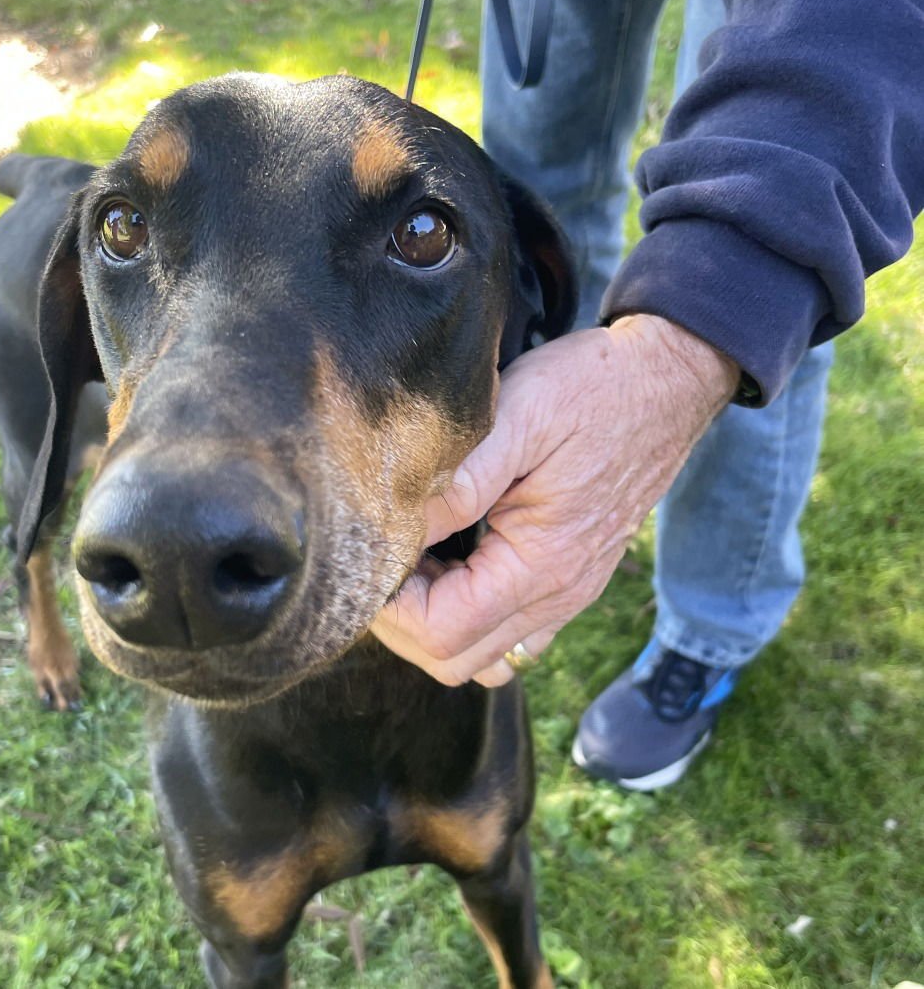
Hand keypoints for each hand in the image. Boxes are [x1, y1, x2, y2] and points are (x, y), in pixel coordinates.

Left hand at [371, 315, 738, 685]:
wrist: (668, 382)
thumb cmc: (593, 391)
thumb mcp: (517, 418)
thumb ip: (458, 481)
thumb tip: (393, 527)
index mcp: (542, 565)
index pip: (442, 633)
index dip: (391, 606)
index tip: (374, 553)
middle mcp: (559, 595)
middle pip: (456, 661)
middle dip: (403, 621)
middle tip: (387, 557)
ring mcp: (568, 594)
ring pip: (482, 656)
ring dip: (435, 621)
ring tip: (418, 559)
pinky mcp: (570, 580)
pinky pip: (510, 633)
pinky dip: (469, 615)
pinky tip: (454, 560)